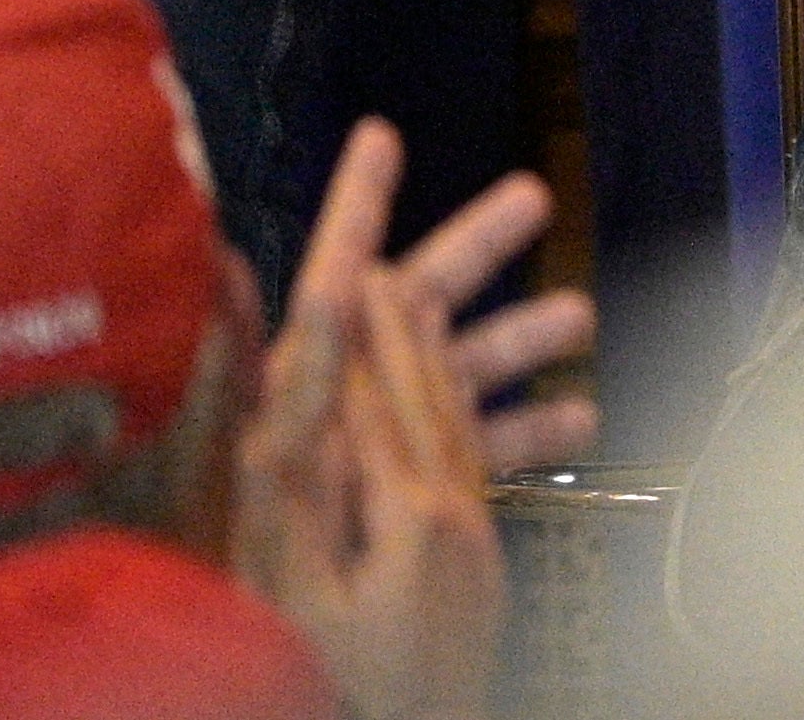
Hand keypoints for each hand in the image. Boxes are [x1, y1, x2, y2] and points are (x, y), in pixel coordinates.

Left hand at [232, 125, 551, 719]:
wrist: (249, 686)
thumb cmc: (221, 592)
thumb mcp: (221, 482)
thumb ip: (223, 373)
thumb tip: (226, 269)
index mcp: (293, 400)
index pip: (330, 286)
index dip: (356, 207)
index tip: (380, 138)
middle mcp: (336, 417)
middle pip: (413, 314)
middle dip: (474, 248)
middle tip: (533, 197)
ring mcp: (370, 463)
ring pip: (457, 381)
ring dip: (520, 343)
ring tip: (583, 316)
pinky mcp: (398, 514)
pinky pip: (469, 459)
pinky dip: (527, 435)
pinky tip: (582, 422)